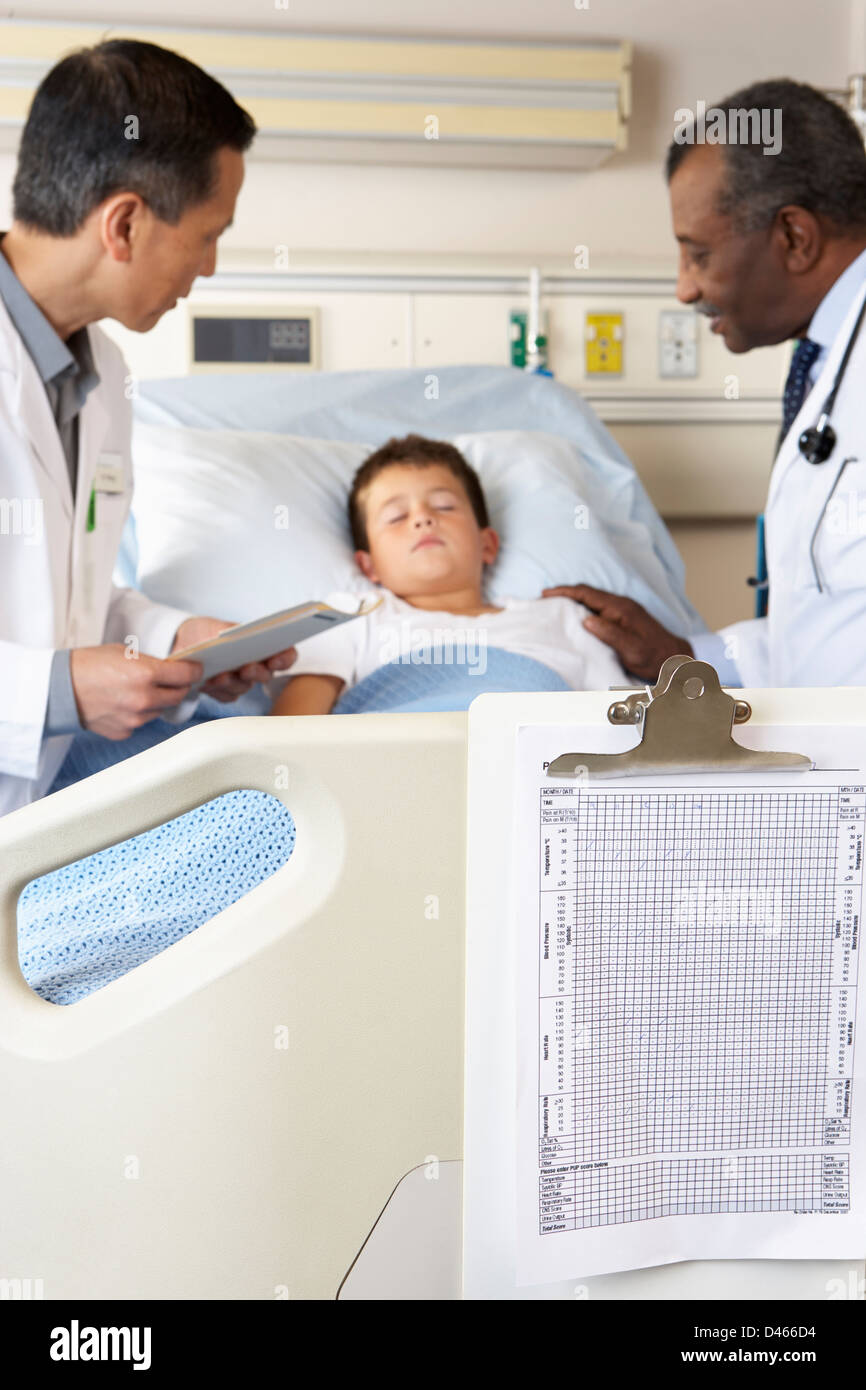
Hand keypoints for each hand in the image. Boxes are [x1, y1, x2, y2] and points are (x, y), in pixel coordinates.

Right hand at [69, 645, 203, 739]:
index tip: (195, 670)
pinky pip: (142, 722)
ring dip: (157, 701)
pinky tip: (123, 703)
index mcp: (146, 674)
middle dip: (178, 686)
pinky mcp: (125, 732)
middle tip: (171, 680)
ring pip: (160, 710)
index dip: (194, 671)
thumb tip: (172, 669)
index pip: (187, 675)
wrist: (60, 687)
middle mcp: (144, 699)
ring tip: (137, 690)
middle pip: (179, 695)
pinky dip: (139, 714)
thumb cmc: (88, 665)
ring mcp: (135, 719)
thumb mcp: (124, 652)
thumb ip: (151, 663)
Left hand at [171, 616, 296, 703]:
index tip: (275, 660)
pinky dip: (217, 690)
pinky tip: (206, 683)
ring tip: (218, 676)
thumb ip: (232, 632)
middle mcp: (256, 665)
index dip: (285, 658)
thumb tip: (240, 636)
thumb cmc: (207, 632)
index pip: (285, 655)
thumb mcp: (217, 626)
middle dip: (256, 672)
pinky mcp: (225, 692)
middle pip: (266, 675)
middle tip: (246, 668)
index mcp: (262, 646)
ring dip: (232, 682)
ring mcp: (241, 680)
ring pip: (244, 687)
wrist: (183, 643)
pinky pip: (226, 697)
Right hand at [542, 584, 693, 680]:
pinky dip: (582, 607)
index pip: (587, 594)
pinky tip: (574, 616)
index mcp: (620, 608)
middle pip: (587, 593)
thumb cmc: (654, 656)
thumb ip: (610, 634)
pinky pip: (597, 607)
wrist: (676, 658)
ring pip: (592, 599)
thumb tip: (587, 619)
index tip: (545, 594)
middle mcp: (620, 604)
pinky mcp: (622, 617)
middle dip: (564, 594)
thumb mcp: (632, 648)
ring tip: (553, 607)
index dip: (565, 592)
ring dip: (572, 600)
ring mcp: (622, 610)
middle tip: (543, 600)